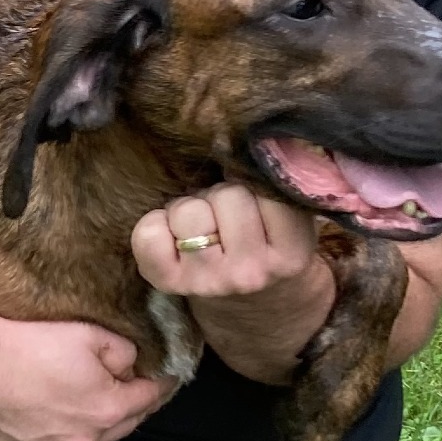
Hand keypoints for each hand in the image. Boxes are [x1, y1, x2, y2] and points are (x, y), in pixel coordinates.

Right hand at [0, 309, 177, 440]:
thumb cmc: (29, 343)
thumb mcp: (90, 333)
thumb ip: (122, 351)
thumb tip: (129, 365)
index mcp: (107, 410)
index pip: (148, 398)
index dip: (161, 384)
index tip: (170, 377)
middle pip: (119, 426)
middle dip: (129, 407)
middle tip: (133, 389)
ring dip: (88, 426)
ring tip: (83, 404)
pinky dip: (50, 437)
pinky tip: (43, 417)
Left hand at [131, 182, 318, 297]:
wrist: (253, 305)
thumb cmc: (268, 244)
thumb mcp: (292, 218)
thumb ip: (278, 181)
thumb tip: (229, 135)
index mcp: (291, 252)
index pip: (266, 187)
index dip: (255, 182)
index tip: (255, 197)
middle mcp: (250, 272)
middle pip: (226, 195)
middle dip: (222, 194)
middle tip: (227, 214)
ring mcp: (208, 281)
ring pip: (187, 211)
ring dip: (190, 208)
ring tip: (203, 224)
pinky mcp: (170, 283)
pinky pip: (149, 234)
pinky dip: (155, 225)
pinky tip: (173, 235)